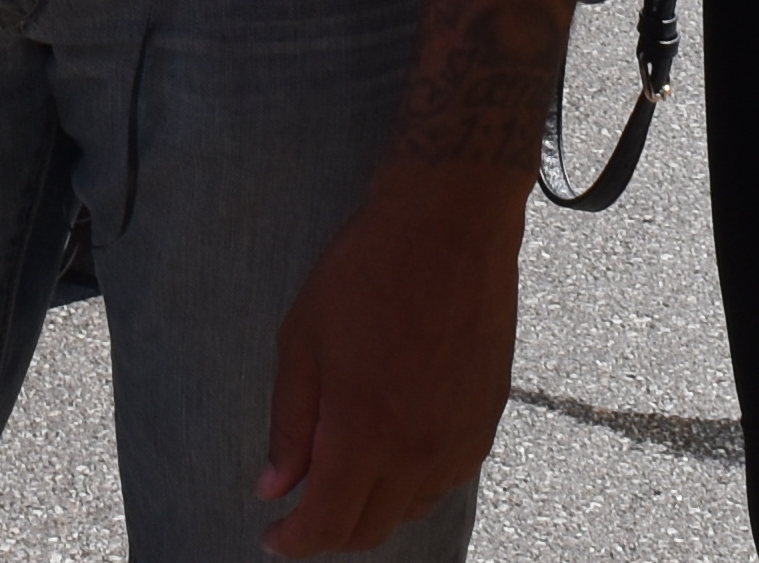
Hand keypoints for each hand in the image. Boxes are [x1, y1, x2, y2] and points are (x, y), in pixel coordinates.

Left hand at [257, 161, 521, 555]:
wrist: (448, 228)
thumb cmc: (366, 273)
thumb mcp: (303, 341)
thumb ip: (290, 424)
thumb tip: (273, 487)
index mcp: (366, 431)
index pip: (327, 524)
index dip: (293, 541)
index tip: (272, 536)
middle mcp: (419, 450)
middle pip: (369, 529)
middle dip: (328, 531)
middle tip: (300, 507)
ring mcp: (459, 440)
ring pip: (408, 510)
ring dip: (370, 508)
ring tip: (342, 473)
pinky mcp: (485, 424)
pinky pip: (441, 482)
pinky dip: (409, 485)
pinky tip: (389, 450)